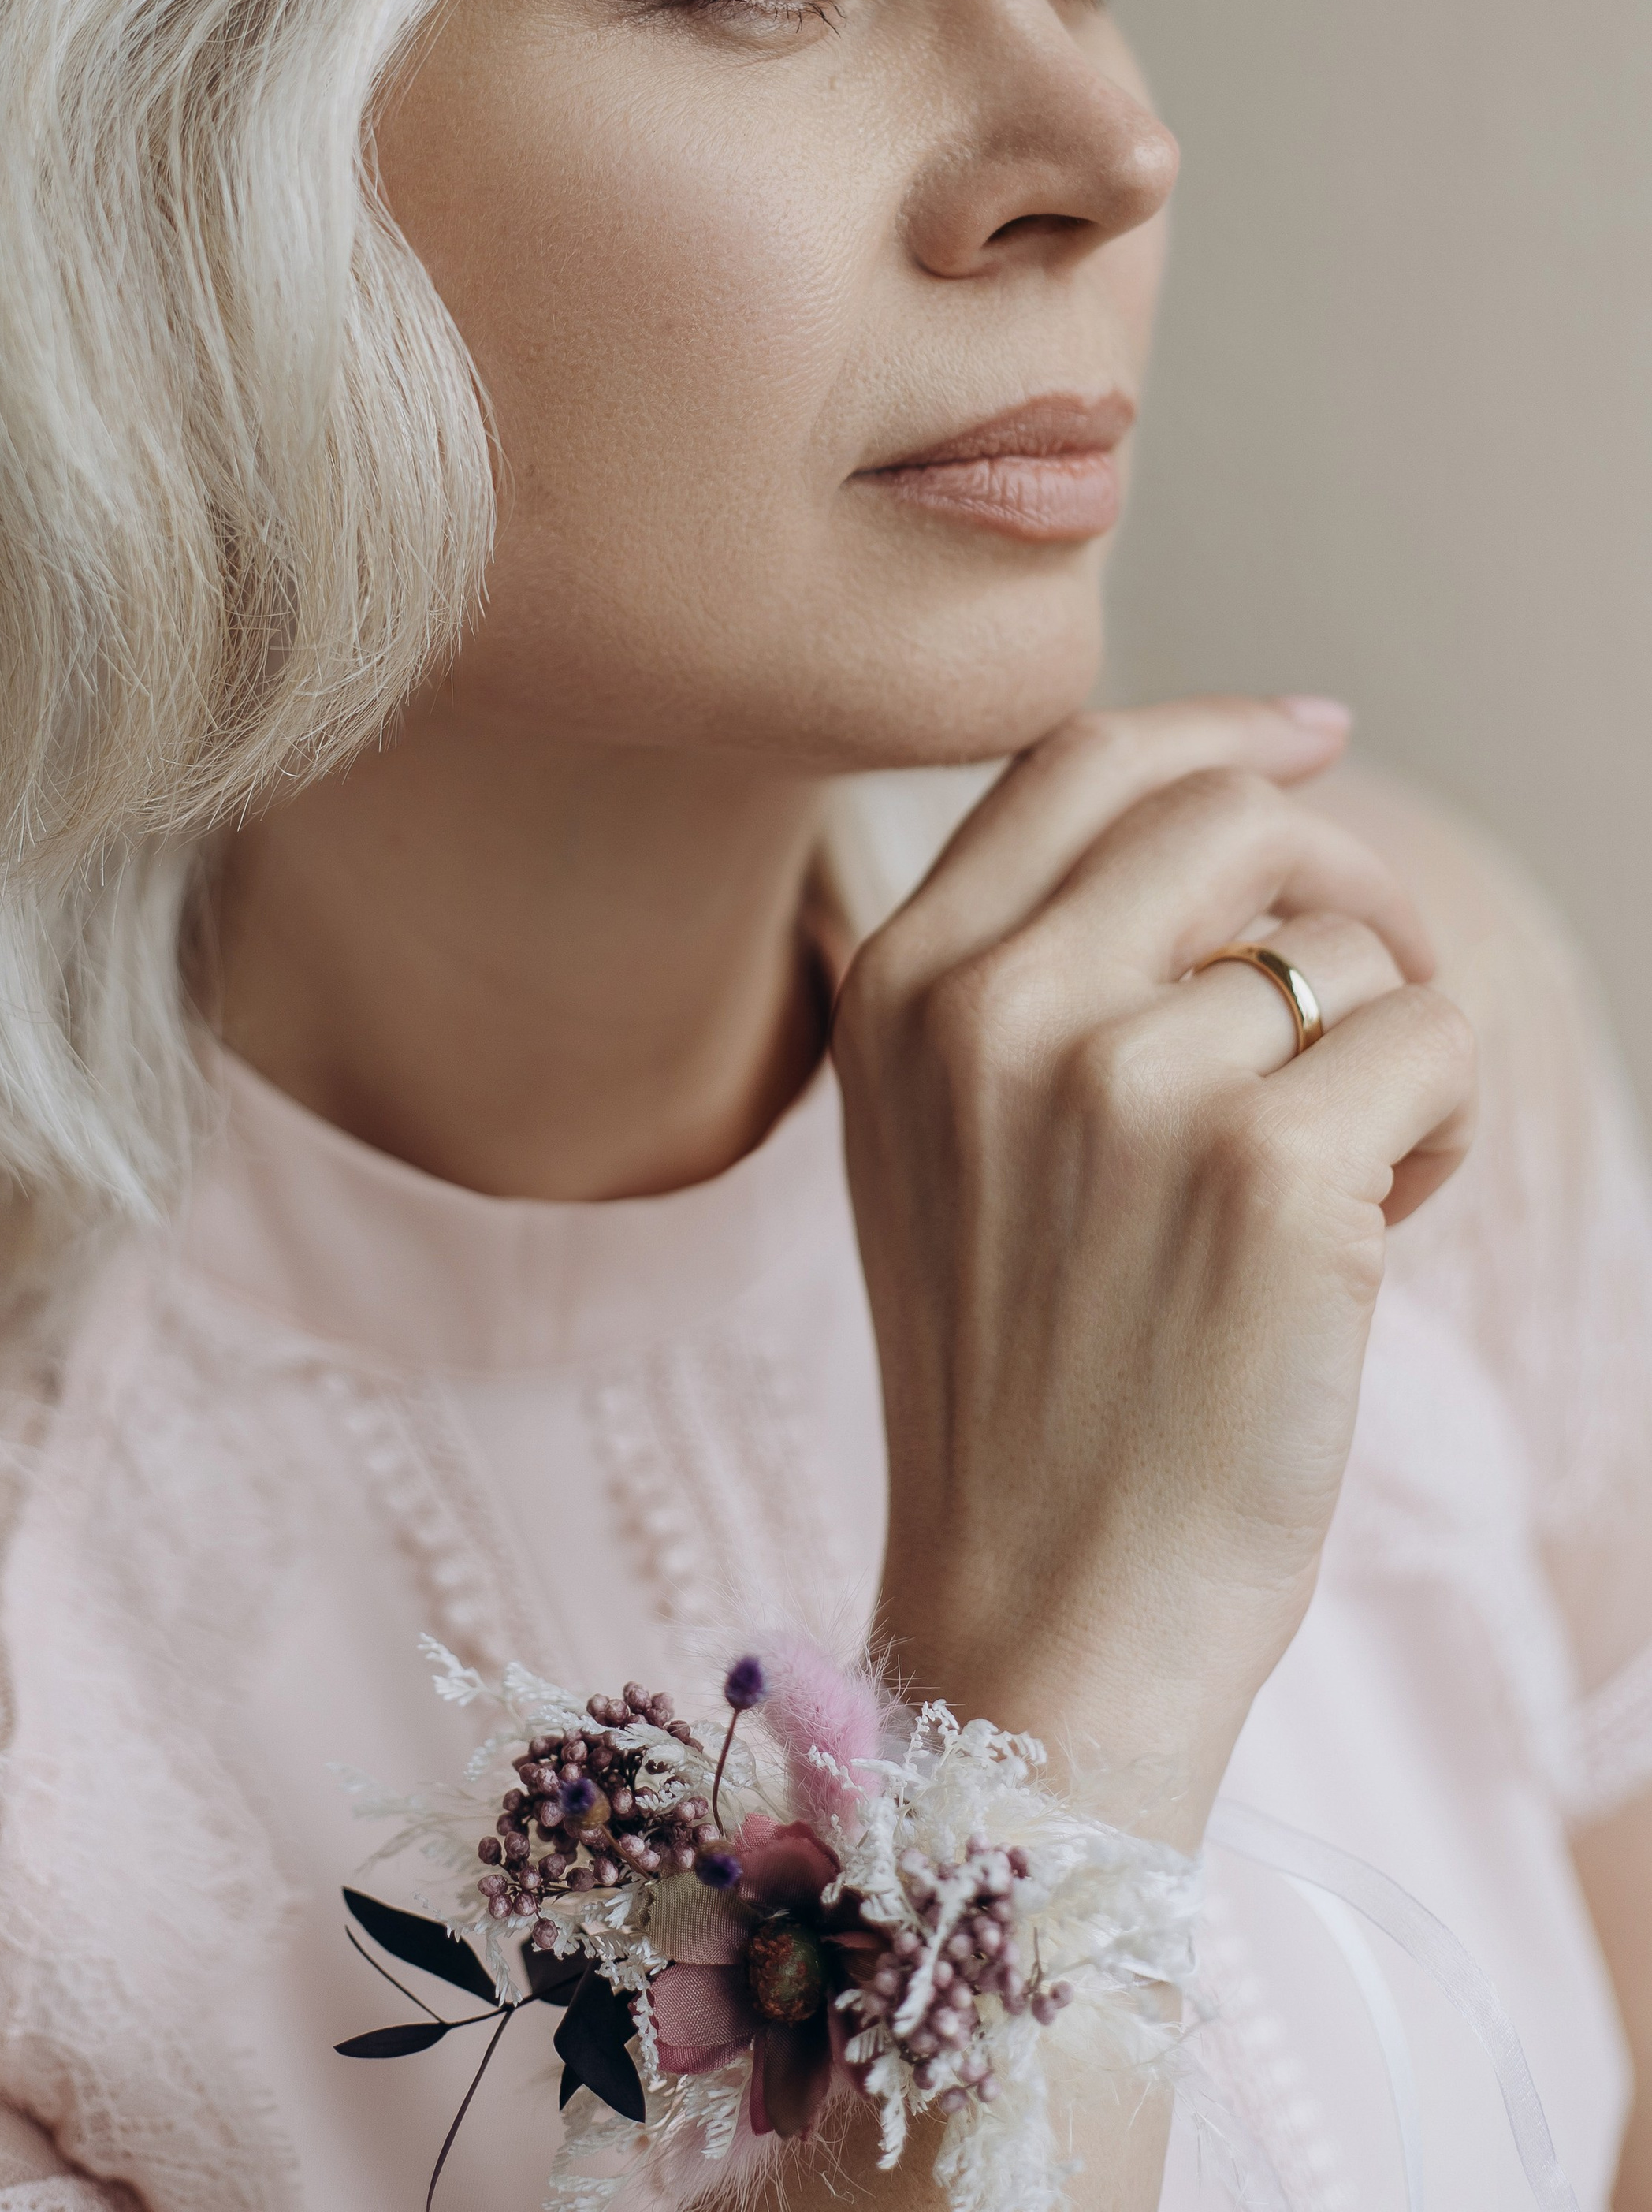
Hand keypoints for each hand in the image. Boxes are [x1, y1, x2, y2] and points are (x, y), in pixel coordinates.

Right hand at [832, 697, 1476, 1845]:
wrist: (1041, 1618)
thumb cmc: (1018, 1386)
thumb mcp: (938, 1141)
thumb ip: (1022, 971)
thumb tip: (1220, 812)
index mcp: (901, 987)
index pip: (1077, 759)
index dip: (1216, 728)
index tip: (1314, 734)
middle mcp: (996, 1007)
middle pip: (1232, 813)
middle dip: (1342, 878)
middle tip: (1377, 987)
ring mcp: (1126, 1084)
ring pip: (1351, 947)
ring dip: (1389, 1046)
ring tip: (1349, 1177)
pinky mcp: (1270, 1176)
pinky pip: (1435, 1043)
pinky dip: (1445, 1126)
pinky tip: (1388, 1225)